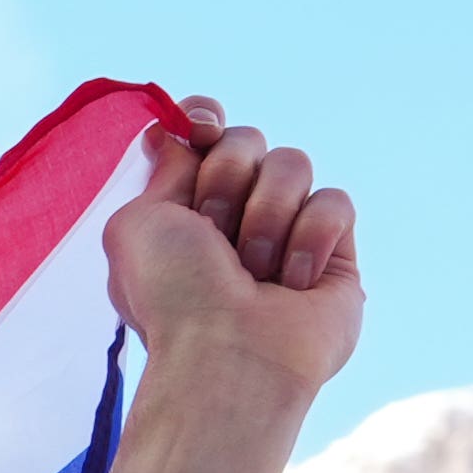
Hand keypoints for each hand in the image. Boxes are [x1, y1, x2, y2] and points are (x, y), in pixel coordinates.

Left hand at [97, 98, 364, 472]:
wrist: (226, 353)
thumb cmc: (173, 296)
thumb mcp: (138, 222)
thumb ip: (161, 167)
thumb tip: (176, 130)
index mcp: (181, 207)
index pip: (204, 131)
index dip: (205, 119)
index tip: (200, 130)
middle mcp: (233, 212)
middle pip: (247, 140)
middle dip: (226, 178)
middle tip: (213, 234)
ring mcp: (286, 229)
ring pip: (294, 163)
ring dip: (265, 215)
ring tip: (251, 271)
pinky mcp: (335, 250)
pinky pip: (335, 201)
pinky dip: (309, 238)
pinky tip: (291, 285)